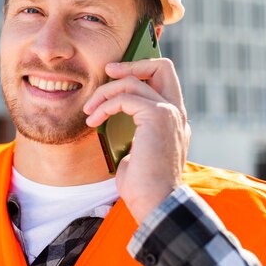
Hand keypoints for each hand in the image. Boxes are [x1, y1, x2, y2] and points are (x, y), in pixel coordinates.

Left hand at [83, 58, 190, 223]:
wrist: (156, 202)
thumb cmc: (143, 184)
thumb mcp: (136, 149)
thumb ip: (133, 129)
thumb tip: (113, 114)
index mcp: (173, 119)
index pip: (164, 79)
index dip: (141, 69)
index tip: (114, 74)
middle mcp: (176, 112)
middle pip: (162, 67)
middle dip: (131, 63)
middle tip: (106, 71)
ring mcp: (169, 112)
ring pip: (134, 81)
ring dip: (105, 92)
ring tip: (89, 110)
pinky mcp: (158, 116)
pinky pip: (125, 97)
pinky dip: (104, 106)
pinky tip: (93, 120)